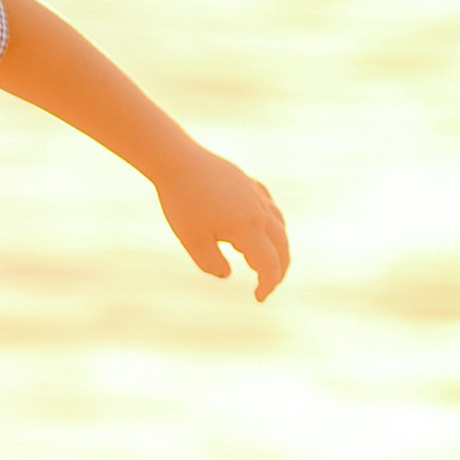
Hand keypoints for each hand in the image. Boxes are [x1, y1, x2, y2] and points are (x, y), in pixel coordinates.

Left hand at [155, 149, 288, 299]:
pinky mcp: (249, 183)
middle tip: (268, 285)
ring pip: (279, 225)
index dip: (267, 284)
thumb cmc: (182, 202)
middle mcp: (259, 211)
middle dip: (279, 269)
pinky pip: (269, 207)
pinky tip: (261, 227)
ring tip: (266, 260)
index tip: (258, 298)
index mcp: (247, 228)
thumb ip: (211, 263)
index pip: (269, 264)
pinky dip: (272, 223)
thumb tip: (226, 274)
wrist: (177, 160)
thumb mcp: (192, 240)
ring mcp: (256, 195)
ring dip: (278, 246)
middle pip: (282, 246)